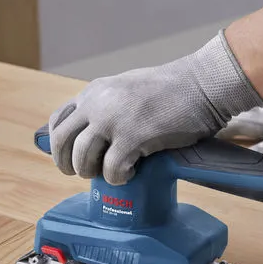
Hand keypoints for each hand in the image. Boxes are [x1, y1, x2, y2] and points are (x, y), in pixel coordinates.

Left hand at [48, 30, 262, 184]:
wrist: (203, 85)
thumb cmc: (174, 91)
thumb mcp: (128, 90)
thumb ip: (109, 107)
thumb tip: (98, 136)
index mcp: (95, 92)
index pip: (59, 120)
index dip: (59, 145)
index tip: (69, 157)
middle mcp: (97, 104)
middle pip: (62, 142)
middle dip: (67, 164)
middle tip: (84, 174)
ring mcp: (113, 120)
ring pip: (82, 158)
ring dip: (92, 173)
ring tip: (110, 174)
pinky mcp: (132, 137)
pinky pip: (111, 169)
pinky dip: (117, 178)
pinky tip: (130, 174)